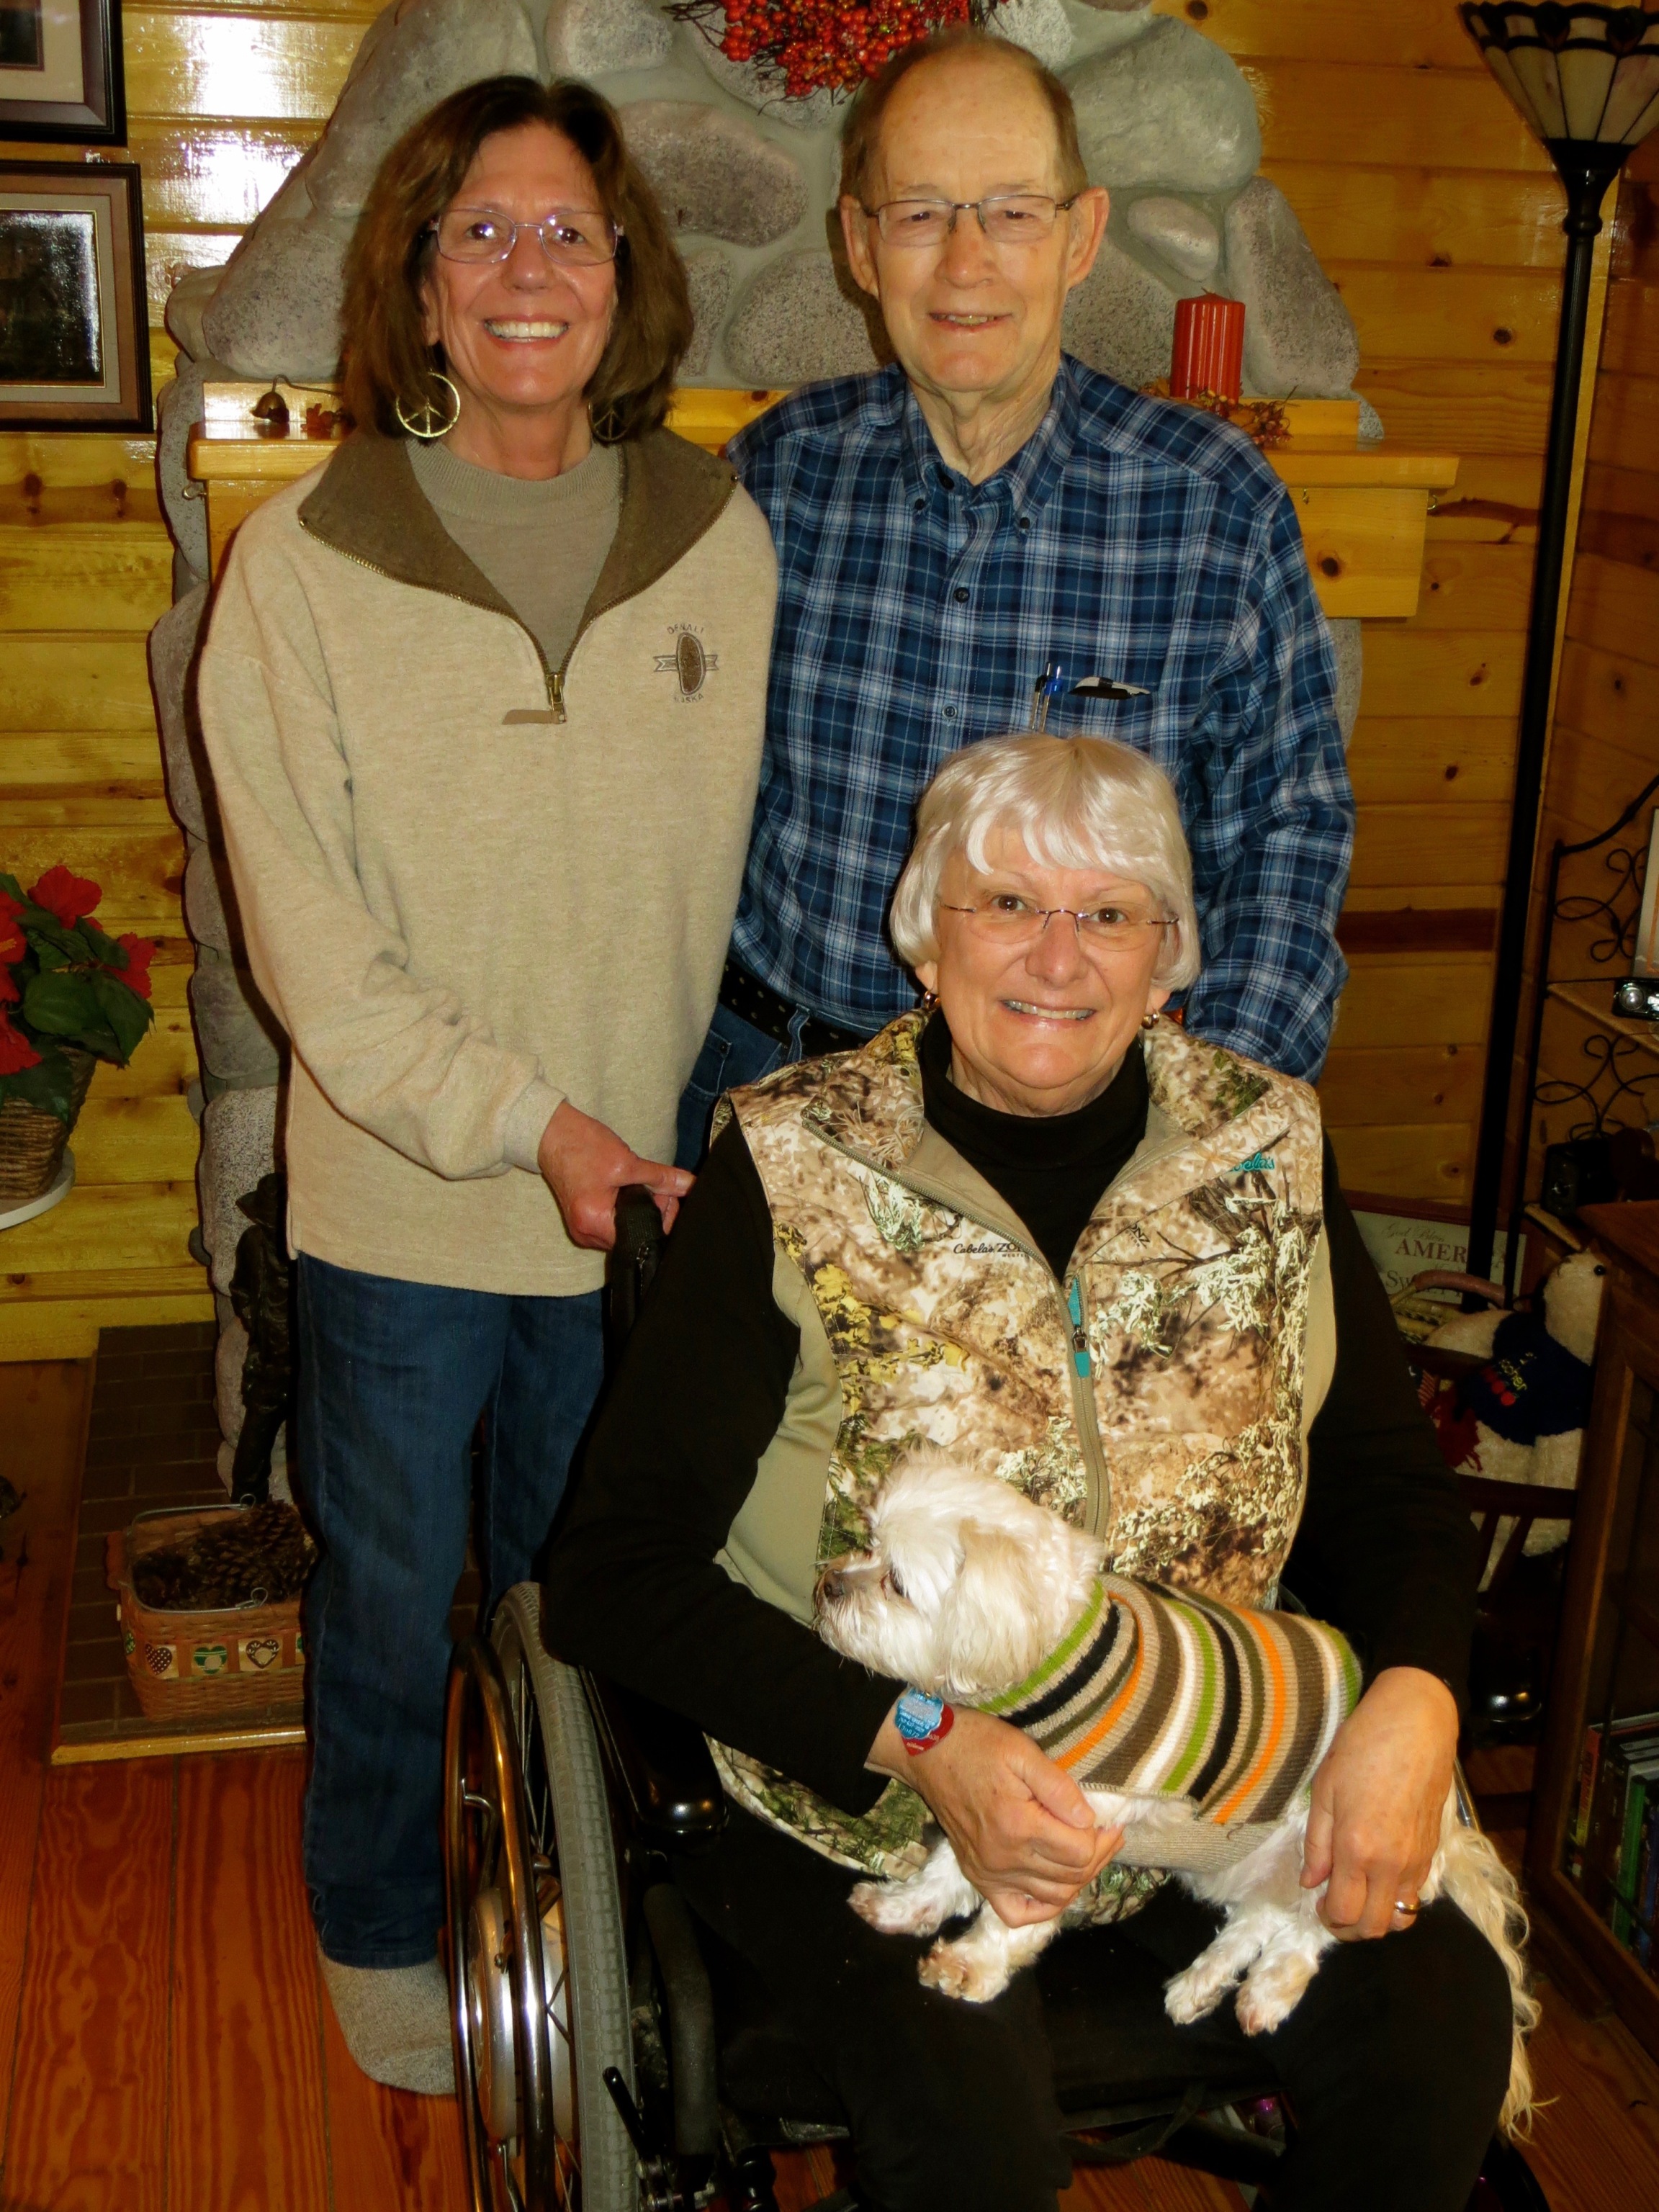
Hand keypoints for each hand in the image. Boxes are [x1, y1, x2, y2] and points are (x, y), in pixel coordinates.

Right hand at [536, 1101, 691, 1250]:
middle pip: (633, 1235)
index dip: (662, 1217)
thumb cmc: (582, 1146)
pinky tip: (624, 1189)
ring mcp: (582, 1229)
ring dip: (637, 1210)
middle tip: (654, 1185)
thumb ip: (661, 1178)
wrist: (551, 1133)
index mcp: (595, 1223)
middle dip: (651, 1212)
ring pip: (624, 1228)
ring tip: (635, 1184)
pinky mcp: (582, 1220)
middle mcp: (586, 1234)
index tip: (668, 1194)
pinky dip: (623, 1209)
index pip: (642, 1236)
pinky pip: (611, 1222)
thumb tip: (690, 1186)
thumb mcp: (627, 1161)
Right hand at [869, 1705, 1121, 1928]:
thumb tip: (1090, 1821)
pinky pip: (1017, 1913)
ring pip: (1052, 1897)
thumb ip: (1058, 1788)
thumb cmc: (977, 1744)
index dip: (1102, 1838)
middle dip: (1098, 1857)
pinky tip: (1055, 1886)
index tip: (1110, 1820)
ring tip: (1088, 1852)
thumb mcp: (1022, 1751)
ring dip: (1078, 1879)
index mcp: (1018, 1826)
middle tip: (1107, 1833)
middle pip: (1071, 1877)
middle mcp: (1003, 1859)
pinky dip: (1042, 1907)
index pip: (1080, 1852)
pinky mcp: (977, 1877)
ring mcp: (989, 1874)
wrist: (927, 1752)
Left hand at [1301, 1666, 1458, 1940]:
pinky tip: (1379, 1874)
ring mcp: (1417, 1860)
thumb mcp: (1324, 1789)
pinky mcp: (1433, 1851)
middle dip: (1351, 1929)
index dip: (1328, 1919)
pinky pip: (1415, 1893)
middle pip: (1376, 1928)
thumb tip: (1310, 1882)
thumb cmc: (1362, 1747)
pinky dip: (1396, 1897)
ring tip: (1358, 1895)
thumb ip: (1316, 1843)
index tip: (1317, 1904)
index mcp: (1357, 1848)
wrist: (1416, 1724)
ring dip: (1378, 1918)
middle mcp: (1391, 1863)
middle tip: (1334, 1909)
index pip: (1345, 1913)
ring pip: (1401, 1917)